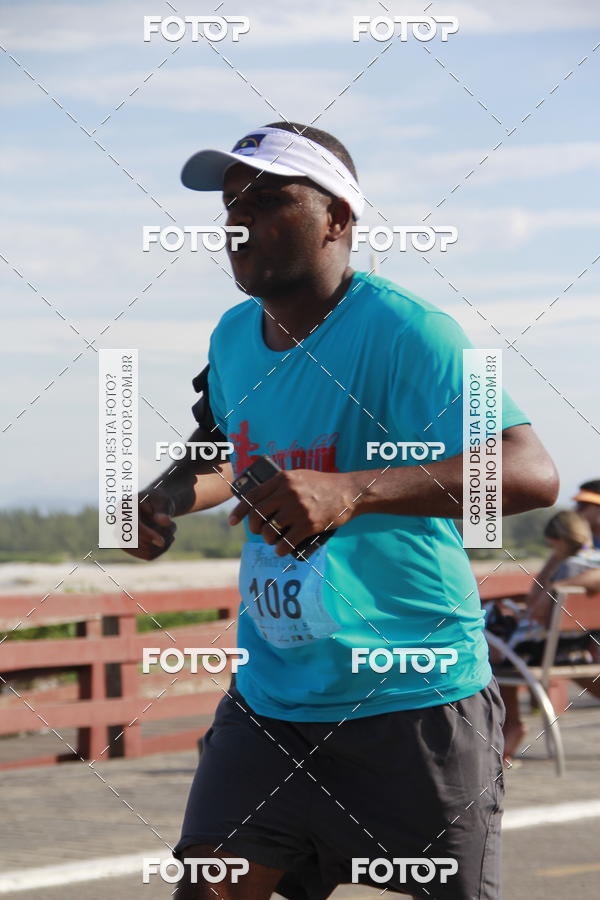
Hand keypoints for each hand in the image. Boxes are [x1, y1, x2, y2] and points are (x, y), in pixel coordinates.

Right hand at [124, 490, 175, 560]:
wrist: (156, 506)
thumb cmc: (159, 501)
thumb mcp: (163, 501)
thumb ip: (163, 510)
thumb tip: (165, 521)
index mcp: (124, 508)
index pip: (133, 527)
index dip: (147, 535)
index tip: (162, 542)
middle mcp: (119, 524)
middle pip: (139, 542)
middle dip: (161, 536)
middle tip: (174, 525)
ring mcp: (123, 538)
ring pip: (146, 551)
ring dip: (164, 544)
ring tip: (171, 530)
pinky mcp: (132, 548)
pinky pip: (149, 556)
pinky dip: (162, 549)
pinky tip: (168, 538)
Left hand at [228, 469, 357, 556]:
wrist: (350, 492)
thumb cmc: (323, 484)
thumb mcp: (299, 476)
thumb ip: (280, 484)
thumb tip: (260, 498)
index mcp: (282, 479)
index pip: (252, 497)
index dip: (239, 511)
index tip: (232, 521)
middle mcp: (287, 493)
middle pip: (257, 515)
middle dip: (253, 527)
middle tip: (257, 531)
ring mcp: (298, 510)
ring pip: (270, 531)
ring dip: (267, 539)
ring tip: (272, 540)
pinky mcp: (309, 524)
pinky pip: (286, 542)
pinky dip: (280, 550)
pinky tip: (281, 551)